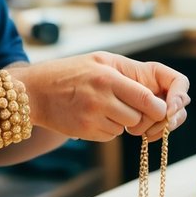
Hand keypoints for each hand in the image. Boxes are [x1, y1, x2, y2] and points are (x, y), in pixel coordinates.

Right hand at [14, 52, 189, 142]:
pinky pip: (111, 136)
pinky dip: (108, 129)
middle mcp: (101, 98)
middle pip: (139, 118)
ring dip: (123, 121)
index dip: (159, 108)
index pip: (147, 100)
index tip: (160, 109)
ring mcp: (92, 117)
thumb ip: (129, 75)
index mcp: (108, 77)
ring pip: (126, 128)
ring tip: (106, 107)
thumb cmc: (73, 72)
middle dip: (140, 115)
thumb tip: (158, 99)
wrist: (35, 91)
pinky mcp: (85, 132)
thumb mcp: (100, 61)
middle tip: (130, 106)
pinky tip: (94, 116)